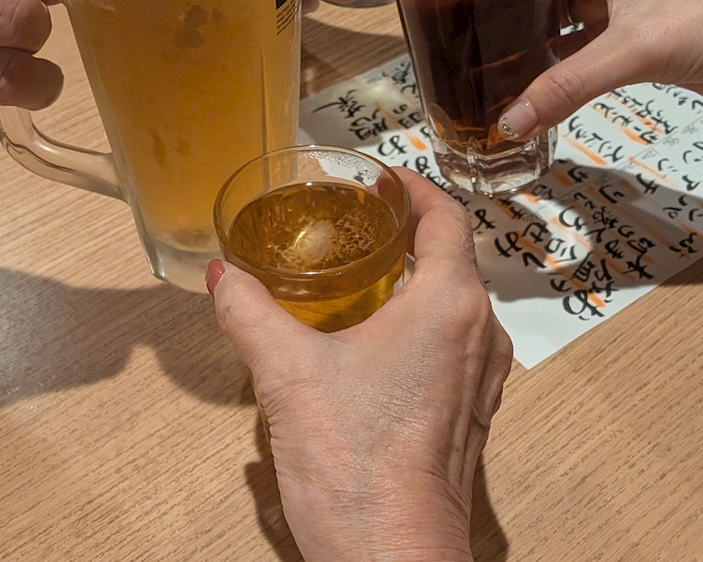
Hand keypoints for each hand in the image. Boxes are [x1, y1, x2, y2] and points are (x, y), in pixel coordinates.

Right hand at [208, 169, 512, 561]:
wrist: (391, 561)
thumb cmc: (354, 463)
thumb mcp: (286, 373)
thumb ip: (249, 312)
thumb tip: (220, 274)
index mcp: (449, 305)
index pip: (446, 218)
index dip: (414, 188)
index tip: (380, 178)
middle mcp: (480, 333)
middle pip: (452, 256)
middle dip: (407, 230)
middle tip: (355, 220)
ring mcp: (482, 376)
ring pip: (455, 300)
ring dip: (415, 275)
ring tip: (361, 270)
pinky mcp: (471, 411)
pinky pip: (454, 340)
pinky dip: (421, 317)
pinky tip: (373, 334)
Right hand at [498, 0, 702, 140]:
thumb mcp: (630, 52)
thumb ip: (566, 88)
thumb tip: (508, 124)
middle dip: (504, 5)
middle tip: (460, 32)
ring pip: (559, 12)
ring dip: (530, 35)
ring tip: (485, 58)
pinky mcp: (633, 31)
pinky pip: (582, 40)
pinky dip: (558, 57)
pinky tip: (532, 79)